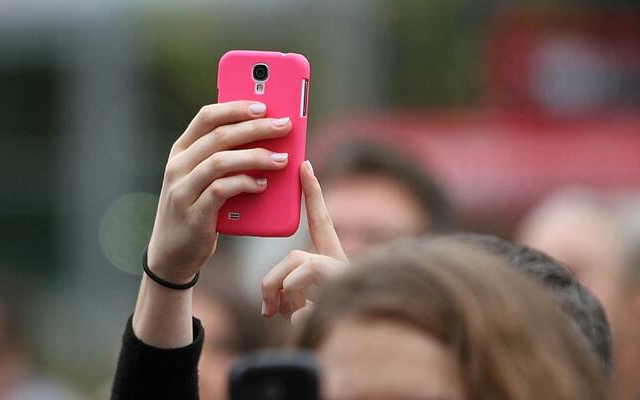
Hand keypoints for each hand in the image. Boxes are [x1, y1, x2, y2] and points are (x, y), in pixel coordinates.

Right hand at [134, 101, 291, 348]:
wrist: (172, 255)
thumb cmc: (196, 209)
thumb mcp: (201, 179)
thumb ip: (222, 158)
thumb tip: (266, 137)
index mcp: (181, 151)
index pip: (207, 117)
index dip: (236, 107)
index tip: (264, 104)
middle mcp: (177, 166)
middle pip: (219, 136)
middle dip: (256, 128)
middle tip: (285, 126)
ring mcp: (182, 190)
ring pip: (221, 161)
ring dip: (255, 157)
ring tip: (282, 158)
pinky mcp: (193, 214)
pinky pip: (222, 191)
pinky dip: (245, 184)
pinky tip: (263, 185)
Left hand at [261, 161, 348, 323]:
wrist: (373, 349)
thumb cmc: (334, 331)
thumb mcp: (307, 313)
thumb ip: (290, 301)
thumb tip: (270, 308)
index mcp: (335, 264)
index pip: (322, 222)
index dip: (313, 194)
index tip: (305, 164)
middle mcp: (343, 264)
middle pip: (294, 255)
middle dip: (272, 281)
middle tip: (266, 312)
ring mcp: (345, 272)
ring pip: (297, 266)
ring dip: (285, 297)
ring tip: (293, 322)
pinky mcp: (344, 281)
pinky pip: (302, 292)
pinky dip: (296, 314)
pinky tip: (309, 326)